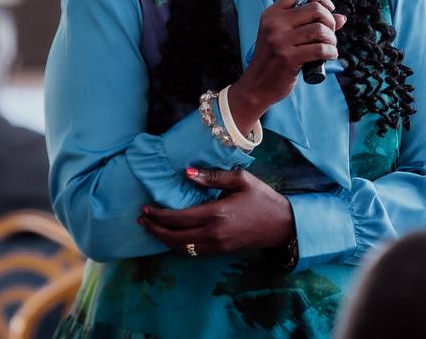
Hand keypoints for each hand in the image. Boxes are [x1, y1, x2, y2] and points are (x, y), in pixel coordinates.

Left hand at [139, 168, 294, 255]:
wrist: (283, 225)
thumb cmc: (262, 198)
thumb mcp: (241, 180)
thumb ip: (213, 177)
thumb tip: (187, 173)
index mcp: (216, 214)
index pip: (178, 218)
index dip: (158, 215)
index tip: (145, 208)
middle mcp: (214, 233)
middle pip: (174, 237)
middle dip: (154, 229)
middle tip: (142, 219)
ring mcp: (217, 246)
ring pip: (182, 248)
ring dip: (164, 239)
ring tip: (151, 228)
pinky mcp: (221, 252)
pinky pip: (193, 252)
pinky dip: (178, 245)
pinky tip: (172, 236)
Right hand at [227, 0, 346, 134]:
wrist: (257, 85)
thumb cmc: (273, 60)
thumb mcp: (284, 36)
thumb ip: (309, 24)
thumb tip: (341, 18)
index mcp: (272, 13)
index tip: (328, 9)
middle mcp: (275, 23)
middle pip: (315, 8)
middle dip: (330, 21)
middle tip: (330, 33)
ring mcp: (280, 40)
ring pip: (320, 29)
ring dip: (332, 39)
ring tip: (330, 46)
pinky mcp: (288, 57)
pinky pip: (320, 49)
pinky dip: (331, 52)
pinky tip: (329, 55)